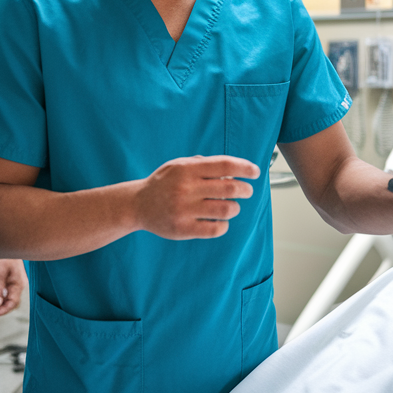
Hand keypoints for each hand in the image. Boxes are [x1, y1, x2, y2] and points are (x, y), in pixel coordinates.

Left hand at [0, 260, 26, 314]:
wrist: (8, 243)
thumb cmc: (5, 256)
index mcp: (19, 284)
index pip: (13, 302)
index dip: (4, 310)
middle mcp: (19, 284)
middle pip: (12, 302)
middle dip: (2, 308)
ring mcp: (16, 282)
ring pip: (9, 297)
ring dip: (0, 302)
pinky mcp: (11, 279)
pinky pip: (7, 291)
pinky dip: (0, 296)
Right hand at [132, 156, 258, 239]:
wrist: (137, 205)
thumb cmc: (163, 183)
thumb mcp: (178, 165)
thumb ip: (203, 164)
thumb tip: (233, 169)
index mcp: (187, 169)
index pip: (224, 165)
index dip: (244, 168)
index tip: (255, 172)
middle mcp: (186, 189)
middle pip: (230, 189)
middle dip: (245, 190)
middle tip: (247, 191)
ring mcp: (184, 210)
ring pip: (226, 210)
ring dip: (235, 208)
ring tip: (231, 207)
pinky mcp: (183, 229)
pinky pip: (215, 229)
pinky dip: (223, 225)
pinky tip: (220, 221)